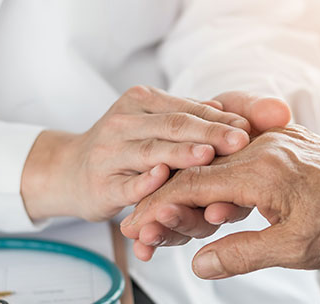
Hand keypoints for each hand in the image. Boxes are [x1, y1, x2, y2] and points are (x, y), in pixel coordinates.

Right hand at [21, 86, 250, 220]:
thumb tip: (224, 109)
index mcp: (140, 101)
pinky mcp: (102, 185)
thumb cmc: (123, 146)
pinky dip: (144, 182)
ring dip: (180, 154)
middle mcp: (123, 122)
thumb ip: (186, 115)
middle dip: (209, 133)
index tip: (248, 127)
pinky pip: (126, 184)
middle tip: (241, 140)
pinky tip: (162, 178)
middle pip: (172, 126)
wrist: (70, 171)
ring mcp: (110, 153)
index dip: (219, 119)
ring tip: (209, 155)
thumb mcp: (152, 122)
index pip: (186, 109)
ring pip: (151, 152)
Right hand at [122, 125, 319, 278]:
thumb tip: (199, 264)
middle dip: (164, 202)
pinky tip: (208, 206)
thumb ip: (242, 254)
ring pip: (211, 167)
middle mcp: (260, 147)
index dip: (157, 209)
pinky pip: (233, 163)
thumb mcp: (296, 248)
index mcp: (261, 170)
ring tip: (173, 224)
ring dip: (188, 195)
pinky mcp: (279, 147)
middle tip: (145, 230)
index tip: (136, 228)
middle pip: (194, 172)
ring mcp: (270, 143)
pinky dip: (214, 186)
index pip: (190, 186)